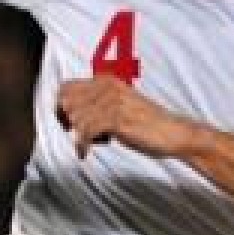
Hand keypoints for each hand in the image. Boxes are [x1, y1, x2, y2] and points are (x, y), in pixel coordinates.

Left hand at [56, 76, 191, 158]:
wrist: (173, 133)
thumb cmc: (144, 122)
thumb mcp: (117, 105)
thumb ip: (95, 103)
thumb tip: (66, 113)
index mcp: (105, 80)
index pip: (66, 87)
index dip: (60, 106)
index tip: (66, 123)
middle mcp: (107, 87)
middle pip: (67, 102)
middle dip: (66, 122)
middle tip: (77, 136)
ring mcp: (113, 101)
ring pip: (75, 118)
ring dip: (77, 136)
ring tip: (86, 146)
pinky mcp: (118, 118)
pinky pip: (86, 131)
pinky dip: (82, 145)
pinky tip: (84, 153)